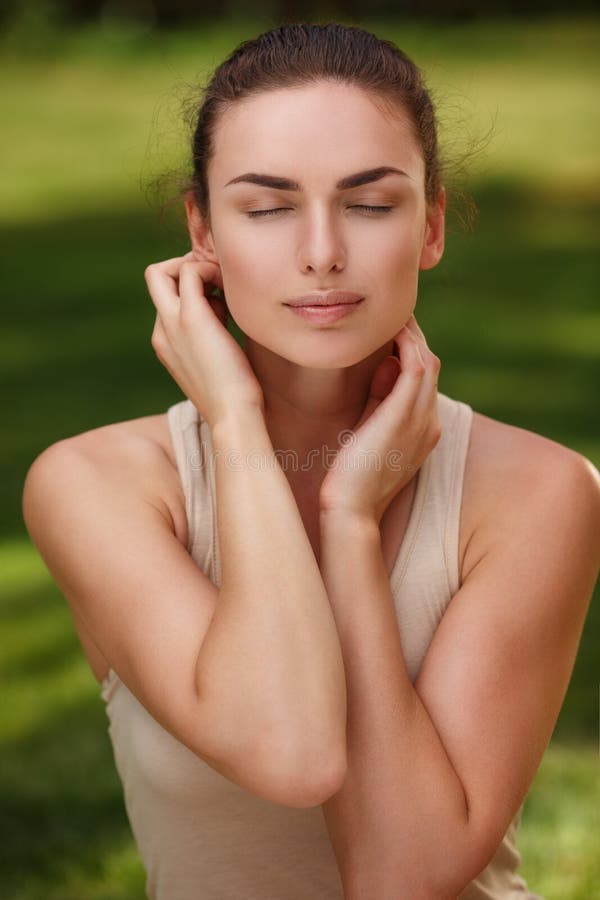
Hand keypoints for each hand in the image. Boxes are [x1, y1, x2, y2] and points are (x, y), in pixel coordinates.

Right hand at [144, 252, 263, 428]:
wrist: (232, 416)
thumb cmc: (235, 396)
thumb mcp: (216, 360)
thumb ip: (212, 332)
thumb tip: (223, 307)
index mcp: (166, 343)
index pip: (167, 298)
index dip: (191, 288)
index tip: (219, 298)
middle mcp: (161, 331)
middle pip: (154, 278)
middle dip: (182, 267)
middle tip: (215, 280)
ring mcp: (171, 323)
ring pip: (162, 271)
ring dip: (197, 267)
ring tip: (226, 289)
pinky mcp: (191, 317)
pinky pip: (189, 271)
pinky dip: (209, 269)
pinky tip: (231, 289)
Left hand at [319, 315, 440, 525]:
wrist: (350, 512)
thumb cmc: (350, 480)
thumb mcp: (369, 433)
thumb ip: (378, 401)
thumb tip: (383, 363)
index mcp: (422, 430)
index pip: (423, 380)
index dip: (409, 352)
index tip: (388, 333)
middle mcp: (429, 422)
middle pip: (430, 365)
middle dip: (412, 337)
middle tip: (390, 315)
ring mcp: (422, 419)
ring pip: (426, 360)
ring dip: (410, 334)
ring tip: (389, 315)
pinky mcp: (405, 415)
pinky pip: (416, 366)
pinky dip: (406, 344)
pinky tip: (389, 330)